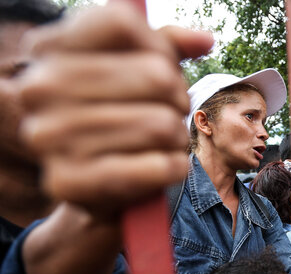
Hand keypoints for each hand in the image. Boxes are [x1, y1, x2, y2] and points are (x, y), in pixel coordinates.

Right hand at [17, 3, 213, 211]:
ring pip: (162, 125)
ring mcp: (48, 137)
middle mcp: (39, 88)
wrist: (91, 184)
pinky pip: (160, 167)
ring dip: (177, 138)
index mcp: (49, 49)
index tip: (164, 69)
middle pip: (156, 76)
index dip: (161, 48)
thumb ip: (166, 45)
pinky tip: (163, 168)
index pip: (122, 23)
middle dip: (178, 98)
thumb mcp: (135, 69)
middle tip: (169, 113)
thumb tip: (204, 40)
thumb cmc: (119, 115)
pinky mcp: (68, 182)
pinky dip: (175, 168)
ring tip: (160, 143)